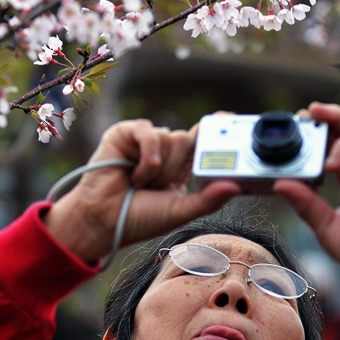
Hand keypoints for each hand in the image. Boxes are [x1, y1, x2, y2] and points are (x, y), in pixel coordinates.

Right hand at [44, 119, 240, 262]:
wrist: (103, 221)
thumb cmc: (139, 218)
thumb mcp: (180, 210)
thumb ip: (209, 199)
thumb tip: (236, 187)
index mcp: (180, 165)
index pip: (202, 141)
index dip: (214, 129)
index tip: (230, 118)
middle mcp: (164, 149)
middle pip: (187, 140)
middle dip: (175, 169)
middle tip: (157, 188)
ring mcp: (145, 140)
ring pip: (170, 137)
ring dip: (158, 169)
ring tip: (139, 184)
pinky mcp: (125, 134)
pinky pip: (150, 132)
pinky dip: (147, 156)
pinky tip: (135, 173)